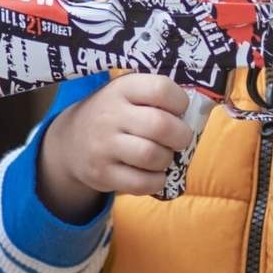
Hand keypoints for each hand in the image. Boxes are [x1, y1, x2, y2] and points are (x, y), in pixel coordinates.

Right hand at [38, 74, 192, 222]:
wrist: (70, 140)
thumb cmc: (116, 113)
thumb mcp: (130, 93)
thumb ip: (159, 96)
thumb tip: (203, 107)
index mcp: (123, 88)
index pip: (161, 89)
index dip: (180, 101)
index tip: (180, 110)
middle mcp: (110, 115)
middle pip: (160, 126)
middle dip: (181, 136)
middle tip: (180, 139)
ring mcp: (103, 146)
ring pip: (152, 156)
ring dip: (168, 159)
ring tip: (164, 155)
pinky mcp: (101, 173)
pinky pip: (140, 183)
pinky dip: (156, 181)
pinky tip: (155, 174)